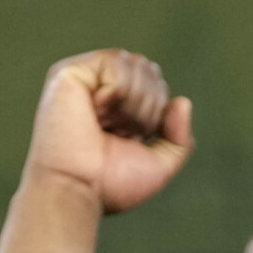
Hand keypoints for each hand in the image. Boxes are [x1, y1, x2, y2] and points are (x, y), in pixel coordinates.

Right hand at [24, 49, 193, 213]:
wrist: (76, 190)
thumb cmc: (108, 185)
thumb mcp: (158, 166)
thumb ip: (179, 139)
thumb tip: (182, 101)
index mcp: (116, 108)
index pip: (155, 84)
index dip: (154, 113)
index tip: (129, 140)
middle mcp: (98, 89)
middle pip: (148, 69)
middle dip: (147, 106)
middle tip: (119, 133)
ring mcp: (83, 79)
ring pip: (135, 63)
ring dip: (133, 102)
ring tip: (106, 124)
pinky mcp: (69, 72)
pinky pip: (116, 62)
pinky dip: (116, 93)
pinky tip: (94, 112)